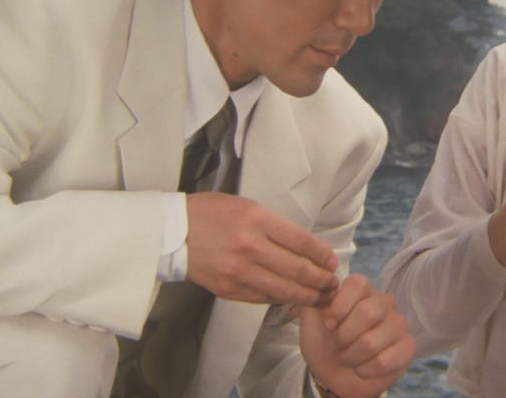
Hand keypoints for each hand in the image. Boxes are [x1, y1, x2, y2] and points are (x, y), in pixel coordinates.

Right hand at [185, 192, 339, 304]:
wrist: (172, 231)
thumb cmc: (211, 213)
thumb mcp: (248, 206)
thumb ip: (276, 226)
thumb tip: (306, 248)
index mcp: (257, 219)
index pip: (302, 242)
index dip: (322, 255)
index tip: (332, 262)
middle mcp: (250, 245)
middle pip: (298, 269)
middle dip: (321, 280)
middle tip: (332, 284)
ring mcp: (239, 271)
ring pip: (284, 289)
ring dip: (307, 296)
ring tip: (320, 297)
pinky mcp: (229, 289)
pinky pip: (264, 298)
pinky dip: (281, 299)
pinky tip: (291, 298)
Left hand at [300, 274, 414, 397]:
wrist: (332, 372)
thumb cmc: (324, 339)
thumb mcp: (311, 317)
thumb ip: (314, 297)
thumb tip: (327, 286)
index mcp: (362, 289)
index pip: (358, 284)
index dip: (339, 307)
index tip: (328, 324)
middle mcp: (385, 302)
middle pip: (368, 312)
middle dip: (343, 336)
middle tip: (337, 344)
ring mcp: (399, 324)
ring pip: (372, 341)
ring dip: (351, 356)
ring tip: (348, 357)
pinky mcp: (408, 348)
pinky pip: (384, 361)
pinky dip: (364, 370)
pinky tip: (361, 368)